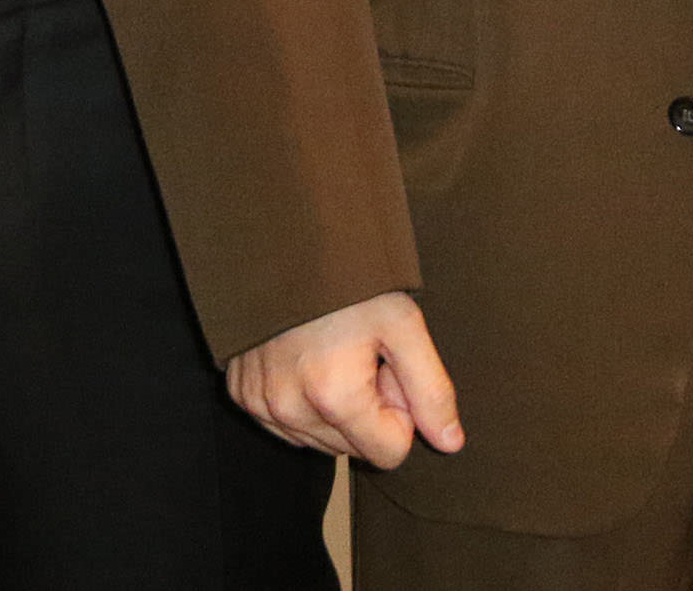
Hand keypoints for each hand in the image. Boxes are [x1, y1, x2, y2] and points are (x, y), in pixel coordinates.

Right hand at [227, 288, 463, 467]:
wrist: (281, 238)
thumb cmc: (346, 276)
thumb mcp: (402, 323)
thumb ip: (430, 389)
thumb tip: (451, 443)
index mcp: (335, 397)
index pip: (390, 453)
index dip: (400, 410)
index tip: (388, 364)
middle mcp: (291, 410)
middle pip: (355, 449)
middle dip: (367, 408)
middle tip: (361, 352)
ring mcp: (261, 404)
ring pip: (321, 441)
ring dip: (335, 406)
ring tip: (332, 349)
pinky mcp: (241, 395)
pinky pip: (288, 424)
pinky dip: (304, 400)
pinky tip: (306, 356)